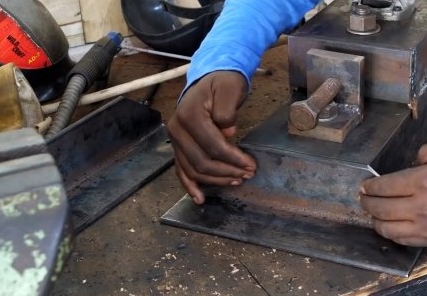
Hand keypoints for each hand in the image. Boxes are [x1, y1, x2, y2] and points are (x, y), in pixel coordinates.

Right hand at [167, 71, 256, 204]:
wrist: (209, 78)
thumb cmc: (222, 83)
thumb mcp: (230, 88)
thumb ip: (227, 110)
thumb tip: (227, 133)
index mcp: (189, 115)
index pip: (213, 146)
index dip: (233, 159)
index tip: (251, 165)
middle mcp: (177, 129)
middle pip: (202, 162)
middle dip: (227, 171)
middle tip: (248, 174)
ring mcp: (175, 139)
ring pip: (193, 170)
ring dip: (215, 180)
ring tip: (236, 181)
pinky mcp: (178, 146)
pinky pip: (181, 170)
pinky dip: (190, 186)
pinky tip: (199, 198)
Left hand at [359, 134, 426, 246]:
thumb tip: (416, 161)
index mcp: (422, 181)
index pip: (384, 186)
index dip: (370, 186)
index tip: (364, 185)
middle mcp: (419, 206)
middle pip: (381, 209)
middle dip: (367, 203)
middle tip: (363, 198)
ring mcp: (426, 227)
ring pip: (389, 229)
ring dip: (376, 222)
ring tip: (373, 215)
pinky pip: (405, 241)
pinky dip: (392, 235)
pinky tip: (390, 228)